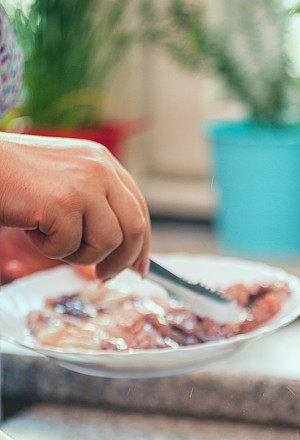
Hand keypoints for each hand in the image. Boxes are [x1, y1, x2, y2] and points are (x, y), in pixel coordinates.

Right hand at [0, 132, 150, 279]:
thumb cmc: (16, 180)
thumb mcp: (66, 185)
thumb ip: (97, 207)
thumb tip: (125, 253)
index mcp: (103, 162)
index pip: (138, 209)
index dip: (142, 244)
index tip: (139, 269)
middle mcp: (99, 169)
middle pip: (134, 228)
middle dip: (121, 261)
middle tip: (103, 277)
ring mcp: (84, 184)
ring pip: (107, 243)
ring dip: (78, 255)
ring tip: (52, 238)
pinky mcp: (64, 202)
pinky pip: (71, 247)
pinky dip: (50, 249)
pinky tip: (33, 228)